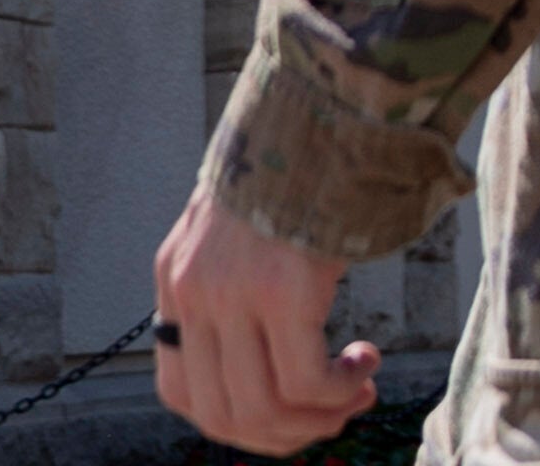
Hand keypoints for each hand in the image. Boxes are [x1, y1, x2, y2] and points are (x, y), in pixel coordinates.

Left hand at [151, 192, 374, 452]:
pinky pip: (304, 382)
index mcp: (176, 280)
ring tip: (356, 393)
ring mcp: (233, 293)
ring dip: (317, 420)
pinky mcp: (282, 291)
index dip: (236, 422)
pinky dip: (338, 392)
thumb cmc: (294, 166)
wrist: (321, 106)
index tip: (287, 412)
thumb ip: (232, 285)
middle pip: (221, 416)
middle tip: (333, 415)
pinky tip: (363, 366)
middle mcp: (193, 292)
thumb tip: (265, 361)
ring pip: (262, 410)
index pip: (180, 393)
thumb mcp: (237, 229)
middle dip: (282, 436)